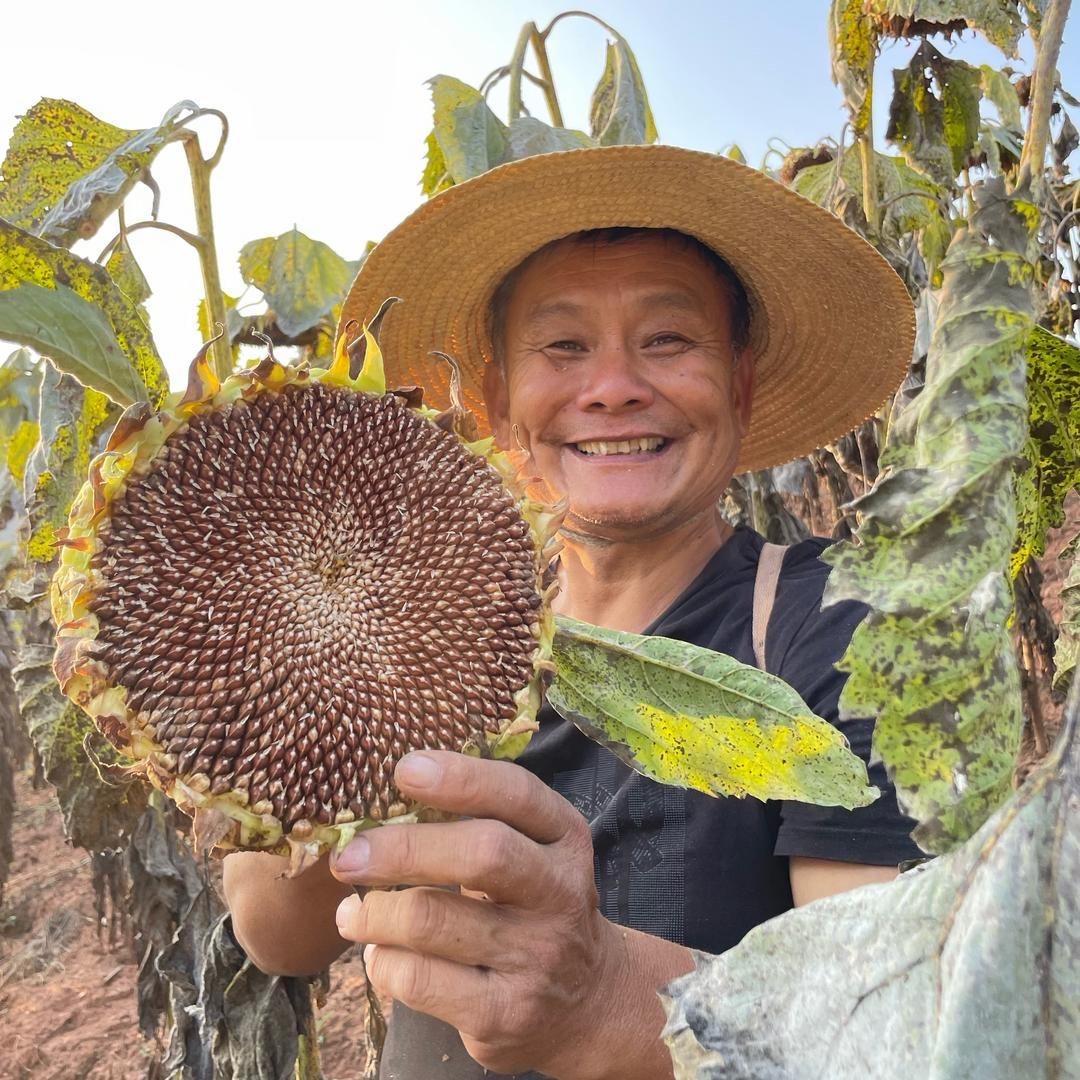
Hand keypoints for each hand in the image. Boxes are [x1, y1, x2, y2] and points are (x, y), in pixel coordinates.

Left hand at [329, 749, 627, 1078]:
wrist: (587, 1002)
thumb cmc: (532, 906)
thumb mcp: (532, 852)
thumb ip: (480, 819)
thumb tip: (384, 797)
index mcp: (565, 838)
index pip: (517, 794)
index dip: (460, 778)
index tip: (404, 770)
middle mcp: (560, 893)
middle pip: (481, 854)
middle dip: (403, 849)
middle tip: (350, 856)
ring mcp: (536, 957)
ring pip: (433, 920)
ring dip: (374, 912)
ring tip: (350, 912)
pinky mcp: (505, 1014)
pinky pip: (419, 980)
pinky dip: (382, 962)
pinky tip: (380, 954)